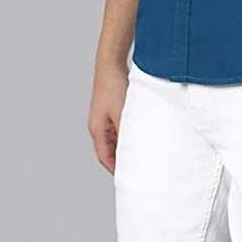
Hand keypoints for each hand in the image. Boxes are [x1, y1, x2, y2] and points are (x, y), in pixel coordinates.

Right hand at [88, 59, 130, 174]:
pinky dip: (129, 136)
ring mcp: (105, 119)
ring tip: (143, 156)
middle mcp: (99, 127)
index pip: (105, 158)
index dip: (116, 170)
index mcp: (97, 130)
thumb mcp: (123, 112)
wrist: (111, 63)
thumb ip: (127, 132)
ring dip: (128, 148)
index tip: (129, 178)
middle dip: (123, 161)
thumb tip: (134, 149)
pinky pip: (121, 130)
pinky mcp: (113, 112)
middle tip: (139, 171)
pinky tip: (141, 137)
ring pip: (117, 141)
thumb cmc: (113, 85)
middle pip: (110, 151)